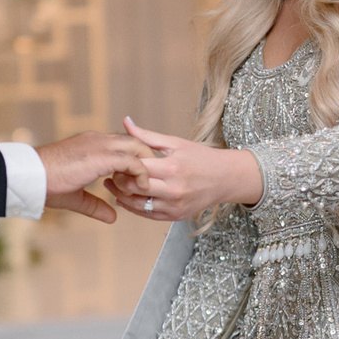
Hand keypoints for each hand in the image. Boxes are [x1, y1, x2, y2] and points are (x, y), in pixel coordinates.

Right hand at [35, 131, 154, 222]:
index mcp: (91, 144)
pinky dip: (139, 174)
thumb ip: (96, 205)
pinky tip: (138, 188)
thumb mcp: (76, 197)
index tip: (136, 179)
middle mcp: (98, 140)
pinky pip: (132, 161)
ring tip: (145, 185)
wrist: (31, 177)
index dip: (134, 159)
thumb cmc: (47, 185)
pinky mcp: (102, 156)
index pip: (122, 144)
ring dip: (144, 166)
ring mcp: (100, 145)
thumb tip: (113, 217)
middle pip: (135, 141)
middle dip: (146, 159)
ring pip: (137, 147)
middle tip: (147, 180)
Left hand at [109, 120, 264, 221]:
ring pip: (137, 205)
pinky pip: (147, 215)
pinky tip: (128, 198)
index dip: (121, 164)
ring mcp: (174, 206)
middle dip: (118, 181)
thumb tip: (125, 121)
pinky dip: (134, 207)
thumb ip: (147, 136)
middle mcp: (173, 190)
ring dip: (122, 196)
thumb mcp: (175, 142)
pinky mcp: (175, 216)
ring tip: (115, 186)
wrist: (225, 179)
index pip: (136, 168)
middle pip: (133, 188)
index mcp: (172, 168)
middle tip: (112, 173)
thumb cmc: (201, 157)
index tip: (115, 159)